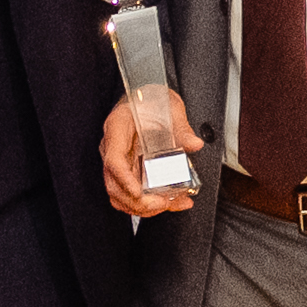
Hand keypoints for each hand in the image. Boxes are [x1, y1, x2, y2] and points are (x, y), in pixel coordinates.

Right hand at [101, 89, 202, 221]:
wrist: (147, 99)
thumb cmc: (150, 100)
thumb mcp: (170, 106)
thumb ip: (181, 126)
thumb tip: (193, 143)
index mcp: (117, 128)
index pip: (114, 160)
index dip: (125, 180)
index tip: (138, 193)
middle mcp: (112, 147)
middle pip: (114, 185)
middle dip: (137, 201)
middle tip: (162, 203)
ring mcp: (118, 162)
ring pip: (120, 195)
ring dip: (143, 207)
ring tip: (170, 204)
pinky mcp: (128, 171)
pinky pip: (132, 194)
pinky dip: (149, 204)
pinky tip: (171, 202)